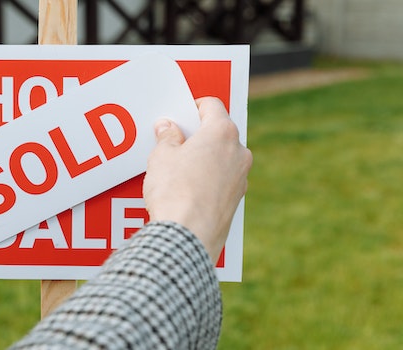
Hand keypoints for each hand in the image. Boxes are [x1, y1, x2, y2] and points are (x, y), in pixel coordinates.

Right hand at [143, 97, 251, 261]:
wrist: (187, 235)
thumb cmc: (175, 191)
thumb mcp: (161, 157)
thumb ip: (167, 137)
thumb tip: (168, 128)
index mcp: (222, 132)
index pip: (212, 106)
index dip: (192, 107)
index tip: (179, 116)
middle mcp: (239, 152)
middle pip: (219, 132)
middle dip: (197, 135)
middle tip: (173, 142)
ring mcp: (241, 178)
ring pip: (222, 158)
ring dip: (203, 158)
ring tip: (176, 170)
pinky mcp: (236, 201)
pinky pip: (222, 180)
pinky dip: (208, 180)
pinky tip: (186, 190)